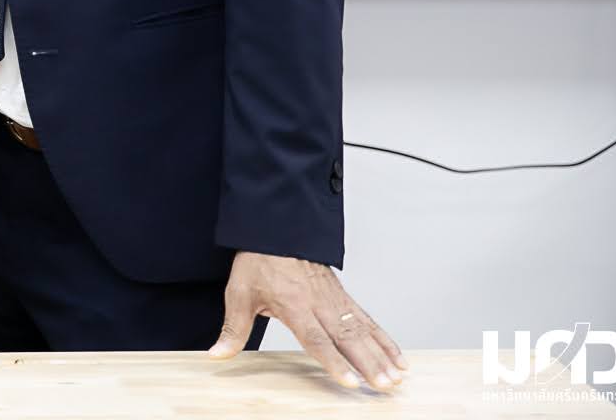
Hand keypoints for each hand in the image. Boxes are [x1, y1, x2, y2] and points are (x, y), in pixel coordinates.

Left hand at [210, 251, 407, 389]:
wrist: (275, 230)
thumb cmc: (258, 262)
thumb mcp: (239, 294)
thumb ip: (233, 329)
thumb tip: (217, 354)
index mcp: (295, 305)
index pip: (317, 339)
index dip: (334, 362)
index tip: (351, 381)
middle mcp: (320, 304)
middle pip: (348, 338)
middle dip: (368, 364)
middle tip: (385, 385)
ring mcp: (335, 300)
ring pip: (363, 330)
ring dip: (382, 354)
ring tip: (397, 377)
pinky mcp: (343, 297)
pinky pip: (367, 319)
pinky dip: (384, 338)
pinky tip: (398, 357)